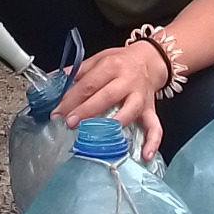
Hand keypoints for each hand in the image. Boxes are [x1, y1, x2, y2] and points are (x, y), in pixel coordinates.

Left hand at [58, 39, 168, 160]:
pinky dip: (152, 141)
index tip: (57, 112)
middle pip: (106, 96)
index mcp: (111, 66)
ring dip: (114, 124)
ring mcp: (140, 96)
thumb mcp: (99, 58)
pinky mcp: (151, 110)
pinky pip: (155, 127)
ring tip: (99, 137)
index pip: (89, 83)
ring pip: (129, 111)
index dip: (71, 98)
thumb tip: (58, 80)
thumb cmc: (121, 61)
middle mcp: (127, 81)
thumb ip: (79, 70)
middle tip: (70, 123)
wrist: (150, 59)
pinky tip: (145, 155)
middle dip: (87, 111)